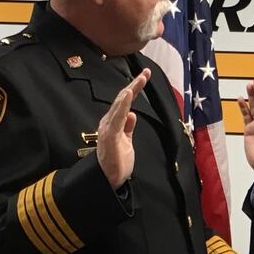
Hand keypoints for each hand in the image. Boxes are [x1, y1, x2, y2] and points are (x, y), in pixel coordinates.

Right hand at [97, 68, 150, 189]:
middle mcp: (109, 123)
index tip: (145, 76)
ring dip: (129, 92)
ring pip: (119, 106)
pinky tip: (127, 95)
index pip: (124, 103)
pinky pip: (116, 118)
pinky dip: (122, 106)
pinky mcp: (109, 137)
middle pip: (122, 100)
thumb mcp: (126, 142)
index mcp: (113, 123)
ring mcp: (108, 129)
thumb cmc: (117, 161)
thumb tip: (132, 114)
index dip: (134, 89)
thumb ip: (128, 128)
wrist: (108, 180)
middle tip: (146, 73)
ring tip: (138, 80)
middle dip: (134, 85)